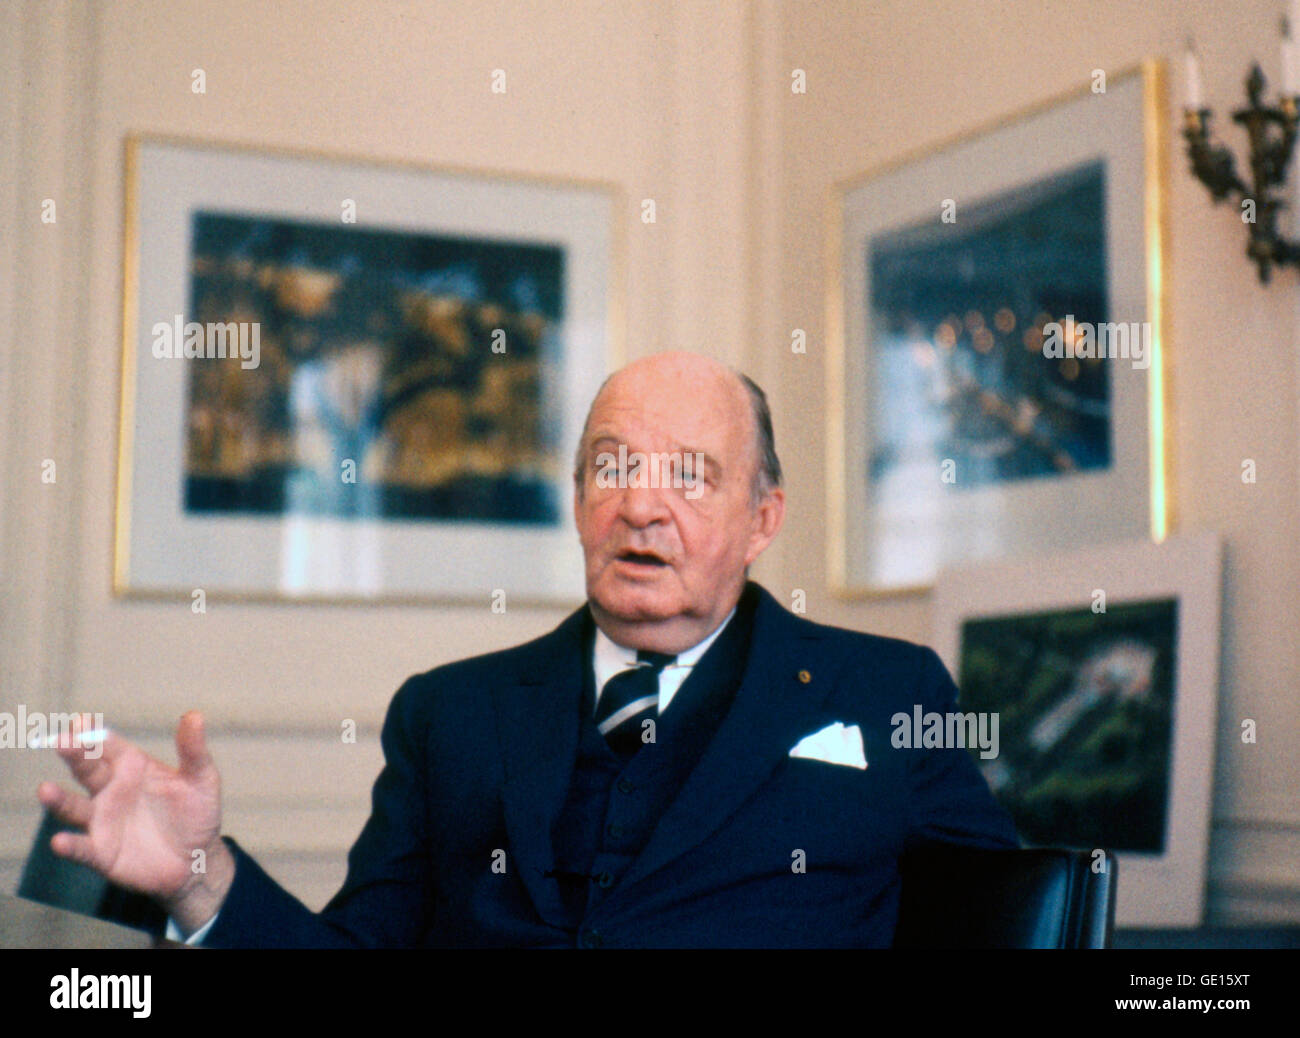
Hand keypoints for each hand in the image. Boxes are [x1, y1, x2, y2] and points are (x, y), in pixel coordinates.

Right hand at [36, 710, 234, 932]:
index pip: (109, 745)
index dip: (95, 733)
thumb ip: (194, 750)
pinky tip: (60, 842)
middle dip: (74, 755)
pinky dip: (71, 845)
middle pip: (87, 769)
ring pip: (75, 807)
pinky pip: (83, 848)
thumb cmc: (197, 813)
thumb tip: (195, 715)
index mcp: (132, 766)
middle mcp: (111, 790)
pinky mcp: (102, 852)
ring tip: (45, 789)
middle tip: (60, 741)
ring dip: (59, 799)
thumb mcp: (202, 779)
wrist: (197, 860)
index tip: (82, 721)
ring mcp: (103, 820)